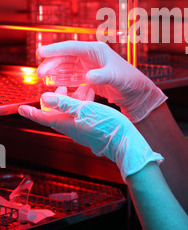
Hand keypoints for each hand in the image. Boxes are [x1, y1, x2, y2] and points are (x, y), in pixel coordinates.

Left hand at [18, 92, 162, 180]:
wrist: (124, 142)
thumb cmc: (104, 126)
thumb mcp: (83, 109)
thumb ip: (64, 103)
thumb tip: (44, 97)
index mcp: (66, 123)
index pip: (43, 117)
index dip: (31, 112)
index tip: (21, 109)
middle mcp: (72, 128)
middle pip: (58, 113)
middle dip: (58, 99)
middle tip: (59, 86)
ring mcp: (83, 129)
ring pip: (73, 112)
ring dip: (75, 98)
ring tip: (83, 86)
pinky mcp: (93, 129)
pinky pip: (84, 114)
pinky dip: (85, 103)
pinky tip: (93, 96)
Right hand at [36, 41, 166, 122]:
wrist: (137, 94)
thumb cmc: (130, 82)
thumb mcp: (116, 78)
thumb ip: (102, 77)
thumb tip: (87, 77)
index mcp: (96, 50)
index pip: (72, 47)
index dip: (55, 49)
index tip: (40, 52)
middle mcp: (91, 56)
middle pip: (66, 57)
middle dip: (52, 63)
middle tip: (39, 73)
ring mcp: (89, 66)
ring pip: (67, 66)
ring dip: (55, 71)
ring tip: (42, 78)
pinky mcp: (89, 77)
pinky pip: (72, 76)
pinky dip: (62, 79)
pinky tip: (53, 84)